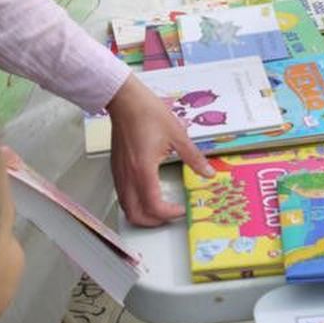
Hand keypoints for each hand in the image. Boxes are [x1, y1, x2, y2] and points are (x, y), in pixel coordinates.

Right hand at [106, 75, 211, 226]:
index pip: (154, 206)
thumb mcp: (177, 135)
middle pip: (135, 215)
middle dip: (154, 222)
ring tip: (159, 209)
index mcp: (144, 170)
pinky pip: (121, 195)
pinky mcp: (115, 168)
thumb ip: (193, 157)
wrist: (125, 100)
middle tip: (169, 216)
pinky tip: (145, 194)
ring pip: (126, 207)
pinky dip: (133, 203)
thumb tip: (207, 172)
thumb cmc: (147, 113)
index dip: (169, 214)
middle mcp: (128, 176)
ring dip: (142, 214)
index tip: (181, 209)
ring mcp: (119, 173)